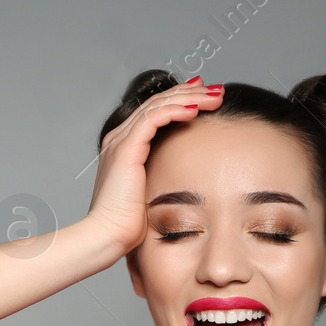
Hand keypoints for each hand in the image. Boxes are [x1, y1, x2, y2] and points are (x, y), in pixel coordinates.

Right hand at [85, 77, 223, 256]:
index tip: (207, 97)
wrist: (108, 236)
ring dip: (189, 98)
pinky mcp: (126, 148)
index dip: (182, 100)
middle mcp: (120, 137)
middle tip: (217, 89)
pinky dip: (176, 111)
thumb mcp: (150, 193)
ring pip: (159, 105)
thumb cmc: (128, 223)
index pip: (156, 111)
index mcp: (125, 146)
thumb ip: (162, 177)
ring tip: (214, 96)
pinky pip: (153, 119)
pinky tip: (196, 109)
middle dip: (191, 93)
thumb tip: (186, 178)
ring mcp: (121, 141)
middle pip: (159, 102)